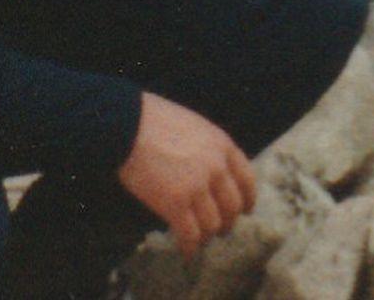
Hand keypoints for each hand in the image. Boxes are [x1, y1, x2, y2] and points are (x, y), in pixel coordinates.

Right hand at [116, 92, 255, 258]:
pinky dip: (190, 247)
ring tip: (199, 240)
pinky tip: (186, 252)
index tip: (246, 210)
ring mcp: (197, 187)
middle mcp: (216, 168)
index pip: (247, 179)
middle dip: (227, 221)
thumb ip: (208, 148)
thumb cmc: (152, 121)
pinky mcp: (175, 204)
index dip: (248, 198)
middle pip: (233, 206)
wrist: (126, 124)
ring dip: (207, 236)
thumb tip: (211, 170)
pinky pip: (191, 235)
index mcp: (222, 146)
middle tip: (220, 230)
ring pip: (213, 224)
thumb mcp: (194, 126)